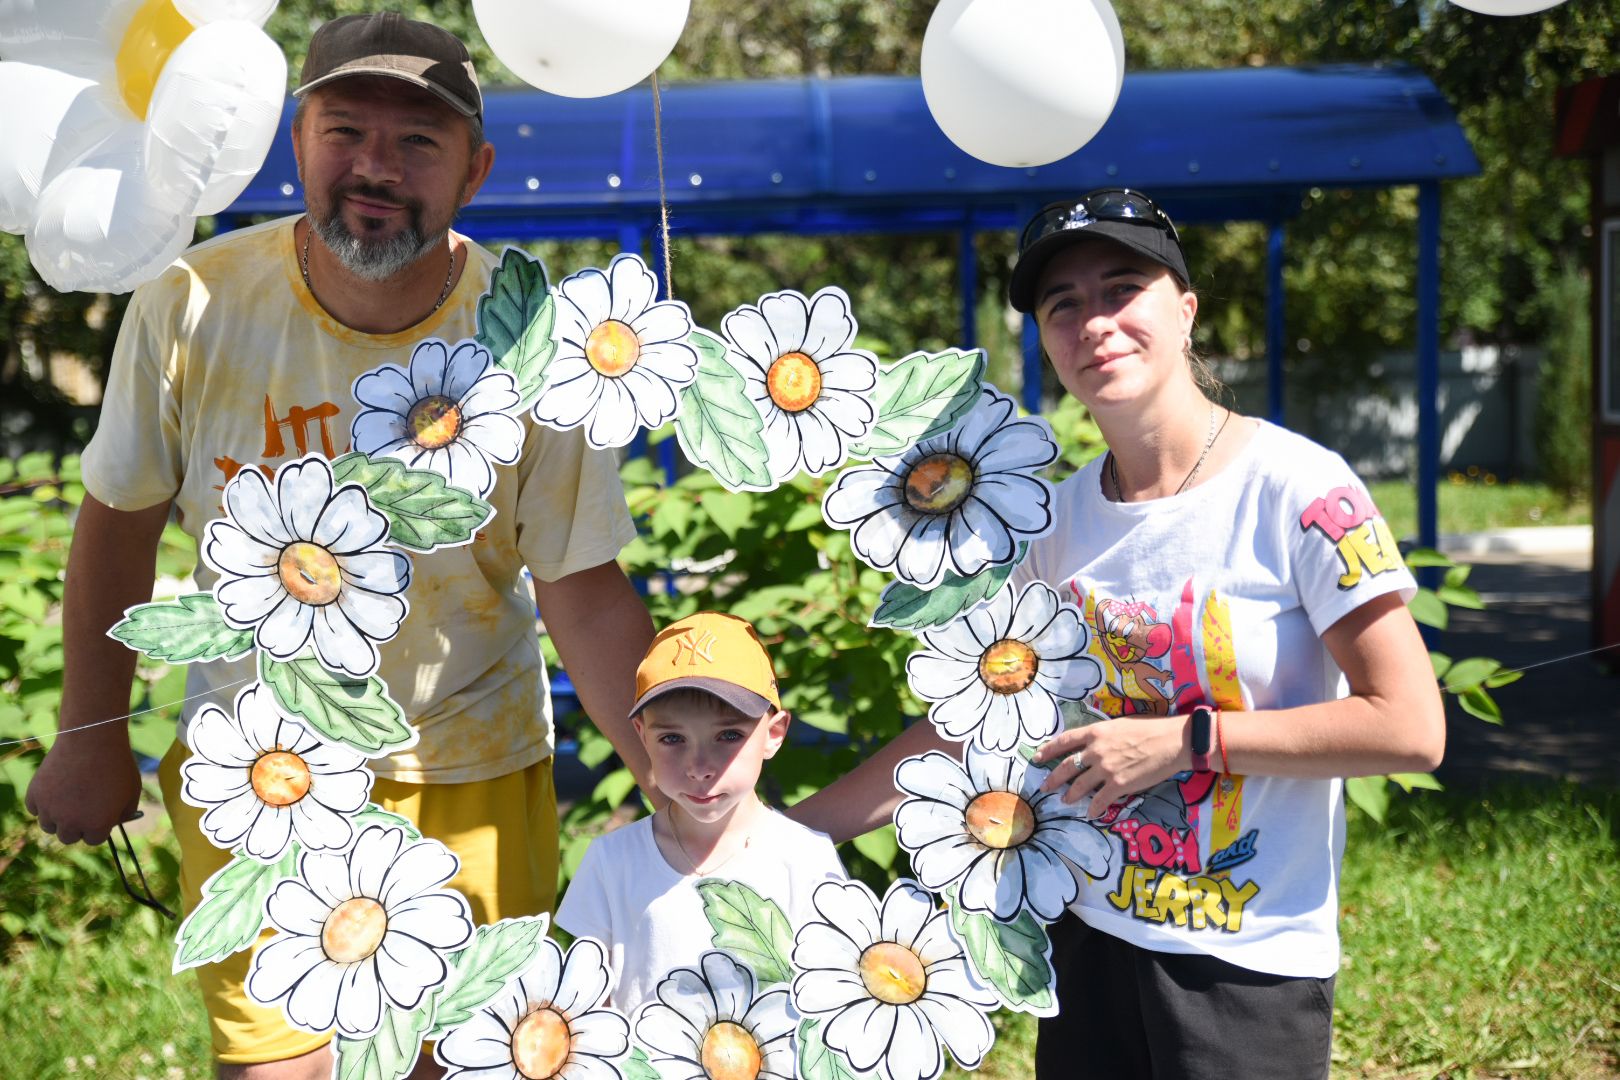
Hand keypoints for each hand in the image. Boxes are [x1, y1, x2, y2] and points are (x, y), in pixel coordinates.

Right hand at [25, 727, 142, 845]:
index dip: (99, 826)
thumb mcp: (132, 790)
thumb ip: (126, 812)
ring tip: (69, 798)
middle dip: (77, 825)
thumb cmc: (117, 764)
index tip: (100, 813)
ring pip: (49, 826)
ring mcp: (50, 810)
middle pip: (69, 837)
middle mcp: (71, 823)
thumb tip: (117, 822)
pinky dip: (42, 803)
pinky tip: (55, 790)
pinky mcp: (34, 795)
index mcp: (96, 825)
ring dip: (58, 817)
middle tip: (82, 807)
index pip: (94, 840)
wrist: (92, 739)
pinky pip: (35, 809)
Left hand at [1033, 713, 1188, 813]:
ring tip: (1065, 800)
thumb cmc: (1151, 729)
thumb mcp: (1120, 724)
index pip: (1064, 741)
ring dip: (1070, 795)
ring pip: (1079, 786)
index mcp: (1096, 732)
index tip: (1037, 758)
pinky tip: (1091, 814)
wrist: (1172, 742)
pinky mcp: (1119, 785)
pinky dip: (1094, 809)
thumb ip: (1103, 735)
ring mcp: (1106, 769)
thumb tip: (1094, 743)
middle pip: (1066, 766)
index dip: (1048, 750)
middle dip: (1053, 778)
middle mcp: (1096, 750)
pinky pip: (1100, 801)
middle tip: (1045, 786)